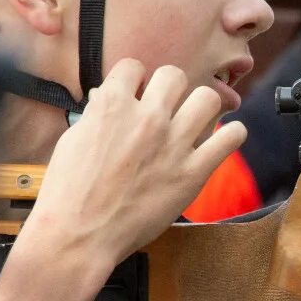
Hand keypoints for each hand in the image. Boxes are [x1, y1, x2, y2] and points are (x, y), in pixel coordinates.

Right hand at [17, 59, 245, 274]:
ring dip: (200, 107)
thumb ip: (97, 115)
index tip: (135, 94)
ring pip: (207, 98)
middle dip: (168, 88)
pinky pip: (230, 138)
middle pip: (173, 75)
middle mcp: (147, 118)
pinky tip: (223, 140)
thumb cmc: (69, 192)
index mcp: (112, 105)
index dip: (134, 81)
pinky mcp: (193, 173)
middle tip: (165, 107)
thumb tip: (106, 98)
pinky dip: (232, 135)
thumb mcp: (73, 140)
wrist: (79, 235)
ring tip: (193, 121)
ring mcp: (173, 144)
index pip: (133, 66)